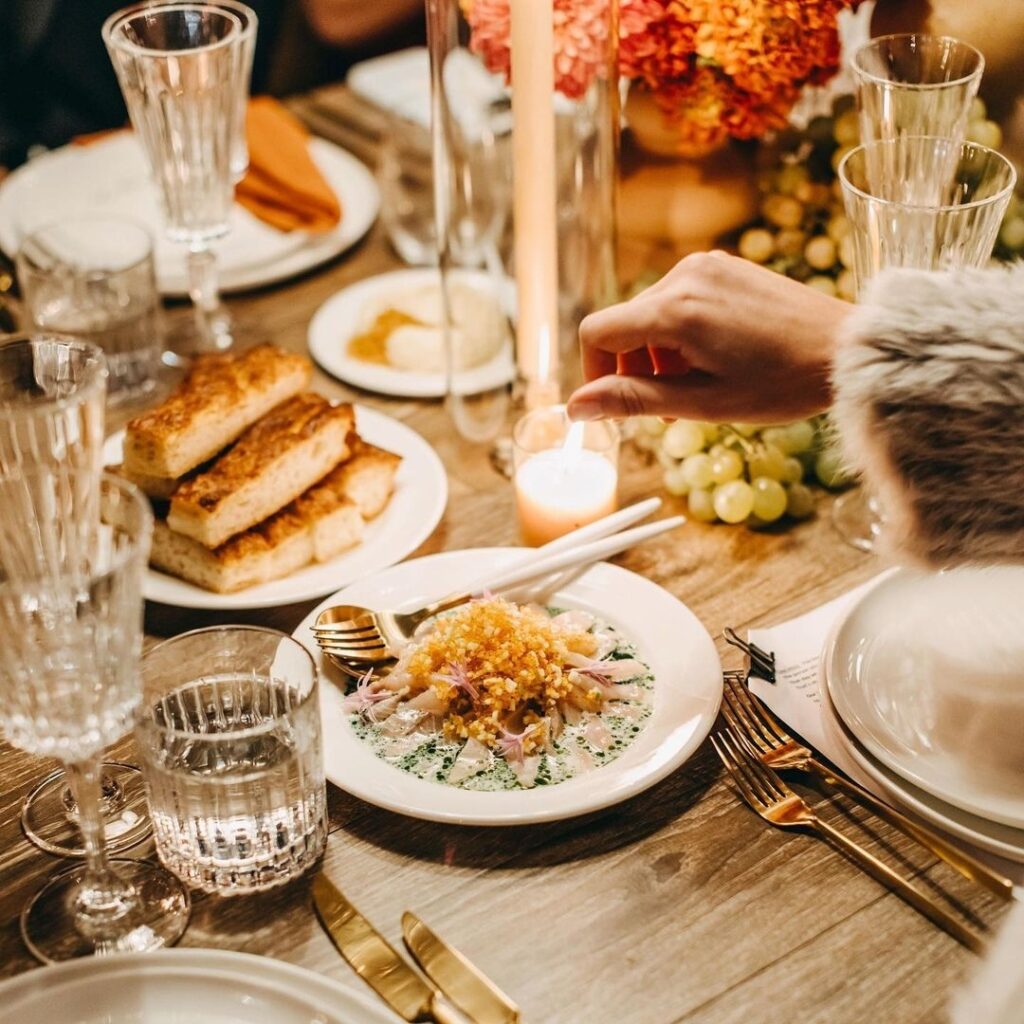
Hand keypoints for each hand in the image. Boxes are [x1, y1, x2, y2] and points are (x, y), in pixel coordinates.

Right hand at [568, 251, 850, 423]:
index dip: (595, 372)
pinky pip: (678, 300)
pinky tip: (713, 358)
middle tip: (670, 407)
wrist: (845, 351)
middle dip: (634, 368)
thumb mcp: (700, 403)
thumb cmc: (780, 385)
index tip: (616, 404)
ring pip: (649, 314)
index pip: (597, 332)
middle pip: (624, 324)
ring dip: (658, 354)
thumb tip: (575, 407)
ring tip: (697, 386)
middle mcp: (685, 276)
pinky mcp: (723, 266)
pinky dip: (679, 333)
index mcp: (675, 310)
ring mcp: (706, 266)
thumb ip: (632, 400)